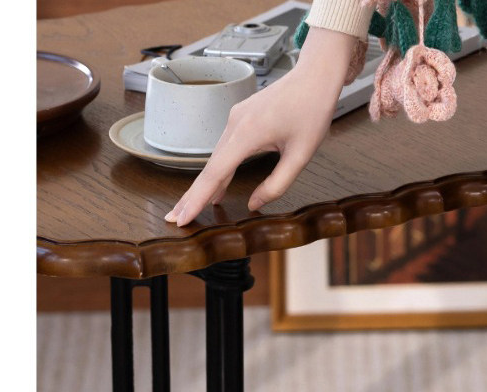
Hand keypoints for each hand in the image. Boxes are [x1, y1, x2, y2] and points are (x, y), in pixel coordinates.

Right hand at [165, 28, 356, 226]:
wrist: (314, 77)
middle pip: (209, 167)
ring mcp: (235, 118)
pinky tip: (218, 184)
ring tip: (192, 208)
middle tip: (173, 219)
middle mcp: (234, 125)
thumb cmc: (312, 112)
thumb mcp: (301, 155)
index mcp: (247, 134)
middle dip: (191, 195)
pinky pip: (224, 147)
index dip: (197, 199)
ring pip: (216, 157)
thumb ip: (278, 184)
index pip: (215, 174)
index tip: (180, 218)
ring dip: (205, 183)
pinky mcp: (240, 117)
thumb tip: (254, 205)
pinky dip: (218, 167)